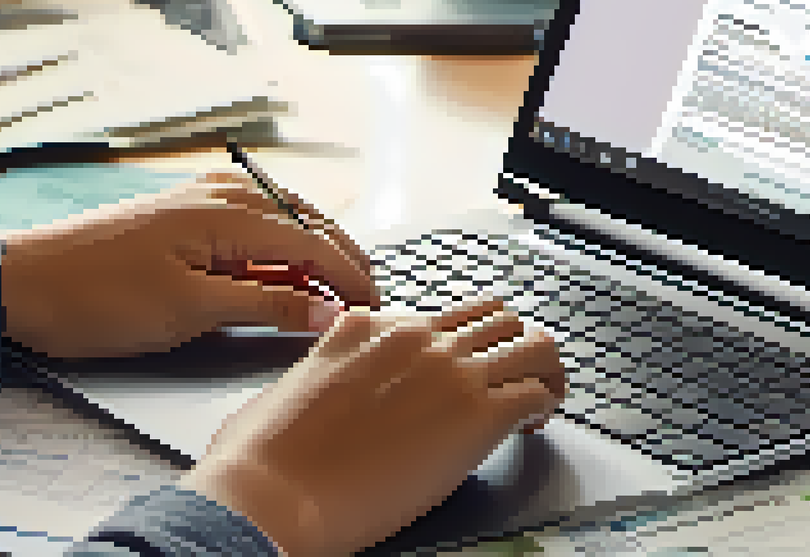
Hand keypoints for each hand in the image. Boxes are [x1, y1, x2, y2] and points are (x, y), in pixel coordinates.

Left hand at [0, 171, 374, 359]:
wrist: (20, 283)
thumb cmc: (96, 297)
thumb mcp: (190, 311)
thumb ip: (266, 307)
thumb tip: (326, 312)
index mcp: (230, 211)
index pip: (316, 243)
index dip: (351, 279)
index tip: (375, 311)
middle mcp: (224, 193)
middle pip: (309, 224)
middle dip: (343, 262)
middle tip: (367, 304)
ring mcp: (203, 198)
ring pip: (284, 221)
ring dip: (314, 254)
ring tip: (333, 294)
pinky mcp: (185, 213)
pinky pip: (254, 224)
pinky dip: (281, 249)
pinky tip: (283, 274)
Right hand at [181, 298, 566, 556]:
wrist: (270, 491)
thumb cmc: (264, 456)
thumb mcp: (292, 382)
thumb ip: (326, 365)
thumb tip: (329, 377)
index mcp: (371, 328)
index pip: (440, 317)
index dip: (457, 347)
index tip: (458, 375)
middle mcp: (417, 338)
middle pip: (495, 318)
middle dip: (510, 347)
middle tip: (510, 380)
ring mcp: (451, 372)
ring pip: (532, 343)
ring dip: (542, 370)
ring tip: (539, 399)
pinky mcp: (477, 416)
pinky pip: (537, 393)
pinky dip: (546, 407)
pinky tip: (531, 428)